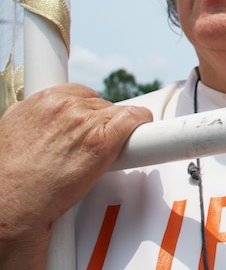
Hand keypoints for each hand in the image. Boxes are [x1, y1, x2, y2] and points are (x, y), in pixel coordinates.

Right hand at [0, 84, 151, 251]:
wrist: (10, 204)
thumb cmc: (9, 177)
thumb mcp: (11, 128)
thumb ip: (33, 116)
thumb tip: (42, 115)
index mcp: (44, 100)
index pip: (82, 94)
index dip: (87, 112)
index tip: (89, 124)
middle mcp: (66, 105)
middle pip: (102, 105)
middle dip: (99, 125)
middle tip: (87, 149)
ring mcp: (85, 120)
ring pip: (117, 114)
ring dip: (115, 132)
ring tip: (96, 156)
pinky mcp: (103, 139)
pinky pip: (135, 118)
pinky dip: (141, 124)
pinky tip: (139, 135)